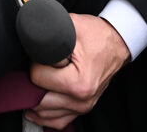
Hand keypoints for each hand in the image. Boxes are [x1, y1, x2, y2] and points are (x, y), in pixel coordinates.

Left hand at [24, 12, 129, 129]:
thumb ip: (49, 31)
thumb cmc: (97, 36)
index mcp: (78, 82)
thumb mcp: (72, 26)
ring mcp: (82, 107)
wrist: (117, 43)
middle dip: (32, 82)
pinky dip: (44, 115)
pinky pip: (57, 121)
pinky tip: (35, 105)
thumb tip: (30, 37)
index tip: (43, 55)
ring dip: (34, 99)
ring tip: (34, 82)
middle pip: (38, 99)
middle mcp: (81, 100)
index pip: (37, 78)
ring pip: (43, 113)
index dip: (35, 63)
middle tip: (38, 67)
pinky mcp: (82, 109)